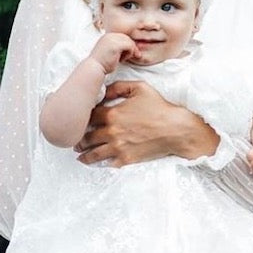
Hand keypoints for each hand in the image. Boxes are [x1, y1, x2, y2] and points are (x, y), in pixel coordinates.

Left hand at [75, 80, 218, 166]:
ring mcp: (118, 147)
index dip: (83, 119)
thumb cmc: (159, 107)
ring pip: (93, 153)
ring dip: (84, 155)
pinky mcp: (126, 159)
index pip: (89, 117)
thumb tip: (105, 89)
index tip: (81, 122)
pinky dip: (101, 164)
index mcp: (112, 113)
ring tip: (80, 156)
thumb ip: (118, 87)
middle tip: (76, 142)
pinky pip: (108, 163)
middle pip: (87, 137)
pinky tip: (97, 164)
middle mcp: (111, 131)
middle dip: (80, 140)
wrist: (175, 129)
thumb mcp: (139, 88)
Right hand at [89, 31, 138, 71]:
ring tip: (122, 59)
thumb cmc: (102, 63)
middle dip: (130, 48)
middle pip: (127, 38)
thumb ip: (117, 47)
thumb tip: (132, 47)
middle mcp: (109, 35)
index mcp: (107, 36)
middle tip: (128, 58)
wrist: (94, 68)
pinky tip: (121, 60)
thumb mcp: (110, 52)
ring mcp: (112, 39)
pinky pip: (130, 46)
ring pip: (129, 42)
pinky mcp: (116, 45)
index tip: (127, 55)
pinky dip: (129, 54)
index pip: (122, 37)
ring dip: (129, 52)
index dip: (127, 46)